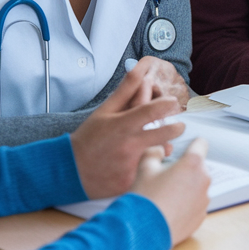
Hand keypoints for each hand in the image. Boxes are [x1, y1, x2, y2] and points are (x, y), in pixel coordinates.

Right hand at [71, 56, 185, 198]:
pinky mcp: (131, 182)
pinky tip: (142, 166)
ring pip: (161, 155)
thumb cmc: (89, 137)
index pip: (153, 110)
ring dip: (164, 150)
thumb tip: (140, 66)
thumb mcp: (105, 111)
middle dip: (176, 128)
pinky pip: (149, 173)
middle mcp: (129, 145)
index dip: (168, 104)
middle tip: (178, 126)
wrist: (70, 171)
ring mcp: (131, 165)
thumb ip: (126, 90)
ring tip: (158, 146)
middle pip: (166, 133)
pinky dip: (149, 169)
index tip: (173, 103)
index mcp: (123, 125)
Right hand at [130, 138, 210, 245]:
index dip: (191, 145)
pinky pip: (196, 204)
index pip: (201, 144)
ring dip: (186, 188)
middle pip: (198, 167)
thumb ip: (154, 152)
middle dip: (185, 169)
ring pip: (197, 187)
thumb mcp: (144, 167)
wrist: (144, 230)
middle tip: (166, 178)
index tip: (183, 151)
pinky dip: (186, 205)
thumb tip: (160, 150)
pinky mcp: (201, 216)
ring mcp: (204, 200)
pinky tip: (169, 210)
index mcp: (193, 163)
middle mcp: (204, 180)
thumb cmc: (145, 197)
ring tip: (166, 197)